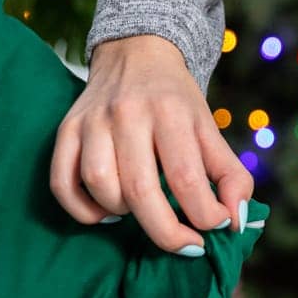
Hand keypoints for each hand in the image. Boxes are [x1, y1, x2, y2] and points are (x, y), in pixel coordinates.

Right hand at [51, 35, 252, 253]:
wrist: (136, 53)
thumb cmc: (176, 102)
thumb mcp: (210, 129)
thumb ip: (231, 175)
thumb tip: (235, 223)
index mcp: (171, 112)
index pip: (187, 179)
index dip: (205, 216)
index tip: (216, 227)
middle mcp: (128, 114)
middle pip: (141, 191)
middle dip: (167, 233)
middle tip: (186, 245)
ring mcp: (92, 121)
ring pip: (99, 186)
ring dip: (122, 213)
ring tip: (142, 211)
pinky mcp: (67, 130)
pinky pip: (62, 184)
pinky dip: (83, 210)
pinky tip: (107, 214)